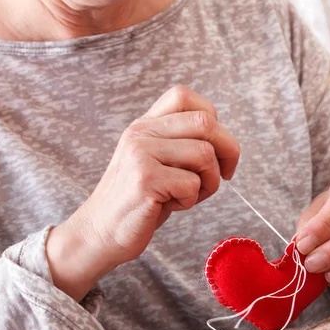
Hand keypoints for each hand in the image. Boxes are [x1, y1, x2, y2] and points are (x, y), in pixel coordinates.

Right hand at [47, 86, 239, 300]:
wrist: (100, 233)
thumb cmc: (139, 203)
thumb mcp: (158, 165)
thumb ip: (182, 146)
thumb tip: (226, 144)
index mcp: (145, 125)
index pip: (184, 96)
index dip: (213, 118)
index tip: (218, 148)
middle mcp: (141, 133)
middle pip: (206, 123)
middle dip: (228, 151)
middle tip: (226, 175)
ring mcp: (141, 154)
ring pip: (205, 154)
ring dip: (209, 182)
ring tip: (189, 195)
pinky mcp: (144, 179)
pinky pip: (191, 183)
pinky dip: (191, 200)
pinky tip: (172, 206)